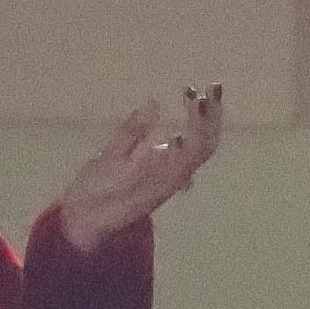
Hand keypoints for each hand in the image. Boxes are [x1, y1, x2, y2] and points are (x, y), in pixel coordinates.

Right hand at [58, 84, 224, 253]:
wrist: (96, 222)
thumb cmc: (98, 188)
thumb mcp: (109, 157)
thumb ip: (132, 131)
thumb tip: (153, 103)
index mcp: (165, 170)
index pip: (195, 141)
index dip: (200, 117)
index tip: (196, 93)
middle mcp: (179, 175)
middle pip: (208, 144)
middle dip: (213, 115)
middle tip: (211, 87)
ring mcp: (180, 178)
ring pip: (206, 149)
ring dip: (210, 122)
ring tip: (205, 96)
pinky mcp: (176, 178)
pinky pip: (198, 154)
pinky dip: (202, 132)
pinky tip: (195, 116)